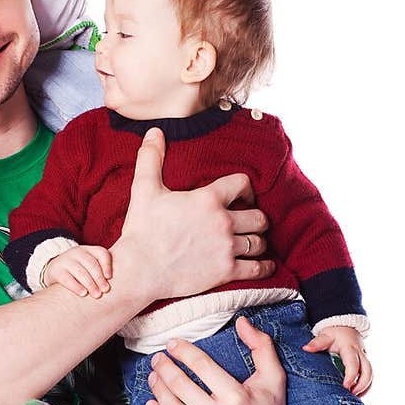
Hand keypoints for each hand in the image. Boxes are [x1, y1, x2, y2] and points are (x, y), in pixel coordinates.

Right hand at [44, 245, 112, 297]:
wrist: (55, 269)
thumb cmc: (80, 270)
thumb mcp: (90, 266)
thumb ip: (102, 271)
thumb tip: (121, 284)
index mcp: (89, 250)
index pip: (101, 253)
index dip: (107, 265)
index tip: (110, 278)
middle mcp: (78, 252)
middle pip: (91, 264)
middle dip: (99, 278)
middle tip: (105, 290)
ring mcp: (66, 260)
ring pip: (80, 271)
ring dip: (90, 284)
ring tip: (97, 295)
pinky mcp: (56, 270)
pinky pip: (67, 278)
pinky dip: (76, 286)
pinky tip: (83, 293)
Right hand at [113, 128, 273, 305]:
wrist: (139, 270)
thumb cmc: (141, 230)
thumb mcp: (144, 189)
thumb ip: (151, 158)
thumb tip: (154, 132)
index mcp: (208, 198)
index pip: (243, 184)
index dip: (246, 189)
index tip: (243, 196)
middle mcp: (223, 222)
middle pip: (258, 216)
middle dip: (256, 217)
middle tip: (250, 220)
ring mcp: (226, 248)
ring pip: (260, 242)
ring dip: (259, 241)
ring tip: (253, 242)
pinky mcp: (226, 272)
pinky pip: (257, 269)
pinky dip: (264, 266)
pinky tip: (264, 264)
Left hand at [145, 317, 287, 404]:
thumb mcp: (274, 379)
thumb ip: (261, 347)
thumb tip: (242, 322)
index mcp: (237, 397)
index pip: (201, 366)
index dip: (183, 351)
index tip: (172, 344)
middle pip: (181, 386)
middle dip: (164, 368)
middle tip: (157, 358)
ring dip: (158, 389)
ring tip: (153, 376)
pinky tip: (151, 403)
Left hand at [303, 324, 371, 395]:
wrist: (345, 326)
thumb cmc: (334, 333)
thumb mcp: (325, 336)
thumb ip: (317, 343)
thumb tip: (306, 349)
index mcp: (350, 349)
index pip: (354, 364)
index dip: (351, 376)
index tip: (345, 387)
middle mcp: (360, 354)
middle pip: (368, 371)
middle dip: (361, 385)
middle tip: (350, 394)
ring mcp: (364, 358)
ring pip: (370, 375)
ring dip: (364, 387)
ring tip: (354, 396)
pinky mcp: (365, 362)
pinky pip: (369, 375)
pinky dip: (365, 385)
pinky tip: (357, 393)